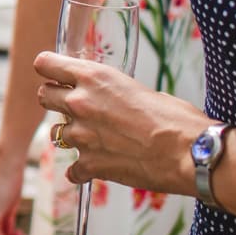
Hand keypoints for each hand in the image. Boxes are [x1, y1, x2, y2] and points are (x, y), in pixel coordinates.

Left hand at [34, 51, 205, 194]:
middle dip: (57, 101)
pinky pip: (73, 169)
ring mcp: (82, 135)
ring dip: (73, 135)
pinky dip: (83, 170)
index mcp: (94, 77)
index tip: (55, 75)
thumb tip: (109, 100)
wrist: (191, 153)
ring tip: (97, 139)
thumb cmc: (177, 119)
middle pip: (44, 96)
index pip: (45, 64)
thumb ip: (112, 92)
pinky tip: (98, 167)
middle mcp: (80, 103)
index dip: (49, 70)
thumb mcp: (140, 90)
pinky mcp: (90, 164)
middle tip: (75, 108)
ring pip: (56, 133)